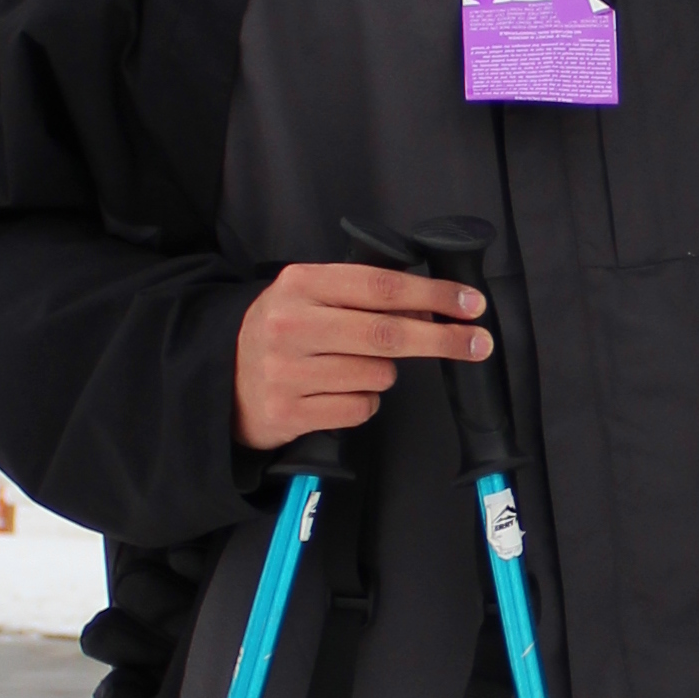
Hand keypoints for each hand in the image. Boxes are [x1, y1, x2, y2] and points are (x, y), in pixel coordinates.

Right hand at [235, 264, 490, 452]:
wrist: (220, 376)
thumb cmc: (282, 331)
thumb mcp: (312, 297)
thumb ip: (363, 296)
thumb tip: (428, 307)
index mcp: (300, 284)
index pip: (381, 286)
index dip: (433, 294)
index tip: (471, 303)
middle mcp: (291, 325)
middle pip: (387, 334)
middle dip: (442, 338)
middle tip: (478, 343)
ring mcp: (287, 372)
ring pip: (378, 375)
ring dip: (384, 374)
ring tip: (352, 367)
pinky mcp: (288, 413)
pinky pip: (359, 408)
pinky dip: (363, 402)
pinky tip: (337, 392)